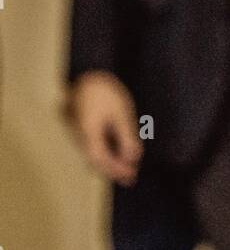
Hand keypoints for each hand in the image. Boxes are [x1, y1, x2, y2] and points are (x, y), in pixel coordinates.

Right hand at [65, 71, 142, 185]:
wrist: (86, 72)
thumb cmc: (105, 91)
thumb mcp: (121, 113)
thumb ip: (126, 136)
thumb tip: (133, 158)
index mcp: (89, 132)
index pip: (101, 159)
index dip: (116, 170)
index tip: (131, 175)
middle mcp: (79, 135)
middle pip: (94, 159)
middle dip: (113, 170)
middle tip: (130, 178)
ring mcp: (76, 131)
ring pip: (91, 153)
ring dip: (108, 161)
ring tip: (126, 168)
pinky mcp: (78, 126)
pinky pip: (90, 145)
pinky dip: (104, 151)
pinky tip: (115, 152)